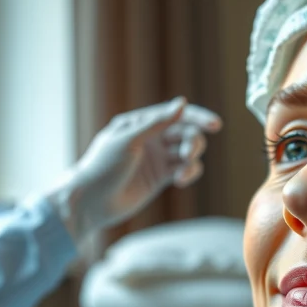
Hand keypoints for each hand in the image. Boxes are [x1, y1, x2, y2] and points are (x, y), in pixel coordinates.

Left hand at [49, 97, 222, 241]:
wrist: (91, 202)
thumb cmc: (103, 167)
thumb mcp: (128, 140)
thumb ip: (157, 123)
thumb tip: (182, 103)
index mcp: (140, 123)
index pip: (175, 114)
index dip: (197, 117)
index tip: (215, 125)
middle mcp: (150, 138)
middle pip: (185, 133)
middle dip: (192, 142)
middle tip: (187, 154)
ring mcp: (156, 158)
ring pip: (187, 152)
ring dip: (191, 159)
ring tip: (181, 173)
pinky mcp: (160, 178)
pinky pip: (184, 169)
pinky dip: (189, 172)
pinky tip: (180, 179)